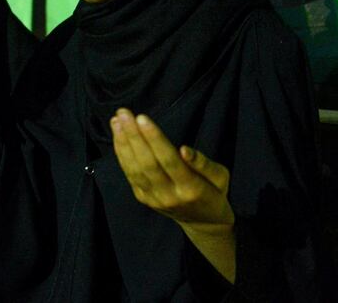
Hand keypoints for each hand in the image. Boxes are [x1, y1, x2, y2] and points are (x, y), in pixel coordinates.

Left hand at [110, 108, 233, 230]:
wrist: (202, 223)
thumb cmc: (214, 192)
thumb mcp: (221, 177)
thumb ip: (204, 164)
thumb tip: (184, 150)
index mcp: (191, 189)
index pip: (169, 160)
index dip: (154, 139)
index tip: (142, 118)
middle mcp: (169, 195)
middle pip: (147, 163)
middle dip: (133, 136)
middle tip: (123, 113)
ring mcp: (153, 198)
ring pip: (134, 168)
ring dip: (123, 142)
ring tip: (116, 120)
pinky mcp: (143, 198)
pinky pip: (129, 173)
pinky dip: (121, 153)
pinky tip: (118, 135)